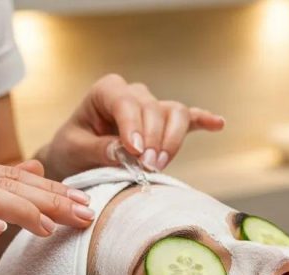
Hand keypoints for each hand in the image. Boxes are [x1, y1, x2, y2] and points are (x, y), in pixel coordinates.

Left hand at [37, 73, 224, 180]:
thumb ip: (98, 149)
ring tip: (160, 164)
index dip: (133, 127)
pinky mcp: (164, 124)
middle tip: (146, 167)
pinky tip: (217, 124)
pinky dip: (202, 120)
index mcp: (106, 92)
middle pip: (154, 109)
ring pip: (174, 113)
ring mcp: (151, 108)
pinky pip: (188, 118)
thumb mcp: (74, 150)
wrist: (75, 159)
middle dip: (153, 139)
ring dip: (172, 140)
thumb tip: (125, 151)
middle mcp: (132, 94)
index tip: (135, 153)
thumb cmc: (71, 150)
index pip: (126, 102)